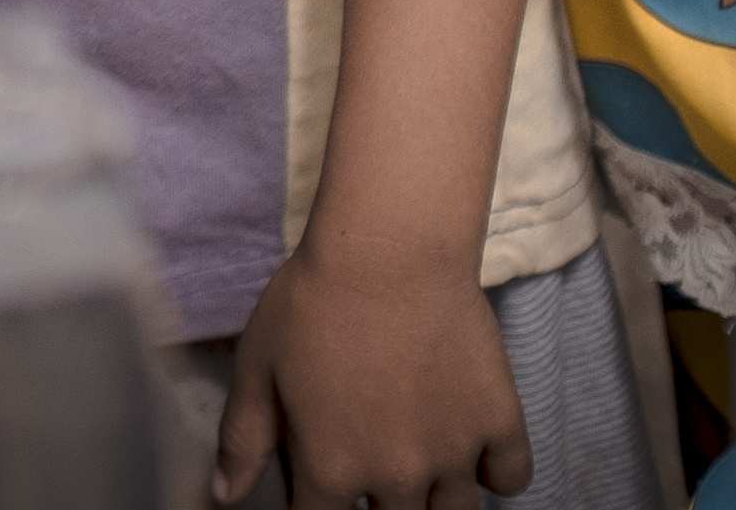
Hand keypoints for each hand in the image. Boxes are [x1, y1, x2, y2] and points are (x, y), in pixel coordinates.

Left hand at [214, 246, 529, 509]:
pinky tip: (470, 448)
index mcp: (331, 469)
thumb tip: (224, 497)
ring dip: (434, 500)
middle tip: (370, 460)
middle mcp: (397, 476)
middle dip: (376, 506)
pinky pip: (512, 478)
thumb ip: (243, 439)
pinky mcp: (501, 424)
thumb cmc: (311, 302)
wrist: (390, 251)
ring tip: (417, 464)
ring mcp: (455, 454)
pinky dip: (495, 472)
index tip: (317, 486)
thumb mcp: (257, 366)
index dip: (314, 507)